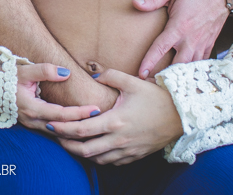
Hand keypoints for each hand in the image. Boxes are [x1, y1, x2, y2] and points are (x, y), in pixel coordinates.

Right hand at [15, 63, 101, 133]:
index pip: (61, 114)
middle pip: (63, 128)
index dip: (80, 113)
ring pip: (58, 133)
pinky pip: (53, 132)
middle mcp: (32, 120)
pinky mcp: (32, 125)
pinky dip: (67, 132)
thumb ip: (45, 70)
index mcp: (32, 108)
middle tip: (103, 120)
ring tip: (96, 128)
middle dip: (83, 125)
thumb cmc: (8, 77)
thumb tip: (66, 73)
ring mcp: (31, 125)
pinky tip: (80, 131)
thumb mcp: (25, 70)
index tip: (96, 109)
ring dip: (76, 131)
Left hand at [49, 69, 183, 164]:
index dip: (63, 129)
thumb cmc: (157, 97)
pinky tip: (93, 149)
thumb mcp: (132, 82)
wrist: (182, 116)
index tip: (50, 125)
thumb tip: (92, 70)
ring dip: (81, 152)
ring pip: (97, 159)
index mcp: (116, 121)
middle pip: (85, 150)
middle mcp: (120, 139)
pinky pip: (112, 162)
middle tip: (55, 137)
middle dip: (66, 145)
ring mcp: (128, 150)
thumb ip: (110, 75)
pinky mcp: (135, 155)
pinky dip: (99, 157)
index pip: (82, 130)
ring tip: (70, 143)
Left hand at [133, 0, 228, 78]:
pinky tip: (186, 78)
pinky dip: (193, 71)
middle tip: (152, 87)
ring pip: (191, 67)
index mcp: (179, 26)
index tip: (141, 73)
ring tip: (167, 87)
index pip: (160, 48)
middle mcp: (191, 39)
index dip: (150, 61)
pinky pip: (201, 63)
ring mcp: (201, 43)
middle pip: (178, 65)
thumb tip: (136, 3)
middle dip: (166, 77)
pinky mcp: (209, 44)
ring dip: (180, 77)